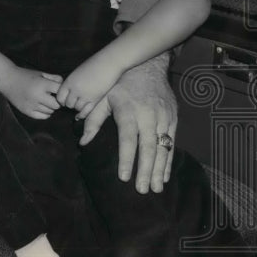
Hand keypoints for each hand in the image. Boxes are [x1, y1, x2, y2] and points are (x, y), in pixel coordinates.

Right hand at [1, 65, 62, 118]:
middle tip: (53, 97)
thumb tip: (65, 86)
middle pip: (56, 105)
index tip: (59, 91)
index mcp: (42, 84)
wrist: (7, 79)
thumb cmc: (25, 75)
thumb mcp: (41, 73)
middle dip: (57, 101)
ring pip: (50, 111)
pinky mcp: (27, 111)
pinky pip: (43, 116)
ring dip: (50, 107)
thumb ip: (54, 78)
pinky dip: (45, 113)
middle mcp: (37, 96)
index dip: (62, 92)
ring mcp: (32, 105)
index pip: (60, 92)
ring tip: (45, 101)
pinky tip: (41, 106)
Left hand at [56, 56, 121, 116]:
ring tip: (82, 103)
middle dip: (71, 104)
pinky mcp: (95, 99)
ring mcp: (85, 95)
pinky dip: (84, 113)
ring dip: (79, 107)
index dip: (62, 100)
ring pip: (77, 108)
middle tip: (75, 102)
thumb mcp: (78, 72)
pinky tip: (83, 112)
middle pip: (68, 104)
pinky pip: (87, 111)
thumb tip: (68, 92)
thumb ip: (72, 82)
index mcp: (69, 81)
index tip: (66, 100)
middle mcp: (75, 89)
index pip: (60, 97)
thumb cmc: (94, 64)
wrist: (108, 63)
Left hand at [78, 55, 177, 193]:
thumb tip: (83, 142)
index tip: (124, 177)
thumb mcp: (103, 98)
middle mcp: (148, 116)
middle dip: (146, 171)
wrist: (148, 66)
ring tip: (156, 188)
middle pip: (148, 148)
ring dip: (160, 170)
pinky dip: (169, 161)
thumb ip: (92, 120)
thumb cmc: (120, 84)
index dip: (126, 159)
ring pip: (163, 148)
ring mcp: (163, 118)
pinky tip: (165, 176)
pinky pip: (172, 143)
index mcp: (129, 111)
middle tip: (142, 190)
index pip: (128, 139)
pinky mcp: (173, 119)